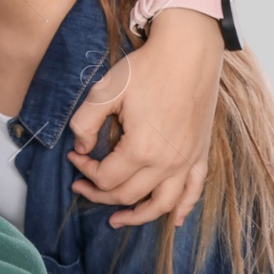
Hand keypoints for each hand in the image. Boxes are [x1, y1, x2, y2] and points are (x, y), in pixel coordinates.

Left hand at [66, 9, 222, 228]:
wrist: (188, 52)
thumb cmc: (145, 69)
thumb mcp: (105, 91)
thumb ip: (85, 122)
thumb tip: (80, 147)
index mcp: (142, 149)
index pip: (106, 177)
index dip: (84, 171)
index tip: (73, 156)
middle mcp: (168, 162)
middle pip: (129, 194)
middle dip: (100, 194)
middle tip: (81, 186)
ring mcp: (188, 160)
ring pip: (163, 204)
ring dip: (139, 216)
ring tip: (118, 220)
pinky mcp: (200, 154)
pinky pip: (193, 192)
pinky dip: (182, 209)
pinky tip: (172, 219)